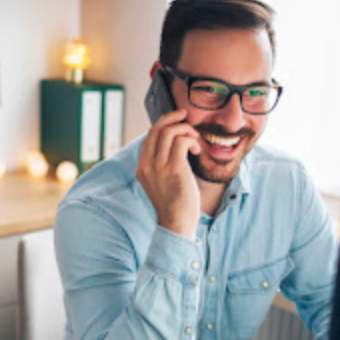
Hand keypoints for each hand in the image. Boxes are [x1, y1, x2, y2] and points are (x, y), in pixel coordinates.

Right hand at [136, 109, 201, 240]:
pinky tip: (197, 151)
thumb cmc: (175, 205)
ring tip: (195, 140)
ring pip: (168, 131)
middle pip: (156, 129)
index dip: (163, 126)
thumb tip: (177, 146)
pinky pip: (181, 141)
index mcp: (142, 168)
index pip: (149, 137)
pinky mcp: (174, 169)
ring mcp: (158, 166)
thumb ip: (164, 165)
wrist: (176, 224)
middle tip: (186, 115)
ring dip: (185, 129)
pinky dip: (191, 140)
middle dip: (172, 118)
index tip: (177, 124)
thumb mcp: (162, 182)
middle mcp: (146, 165)